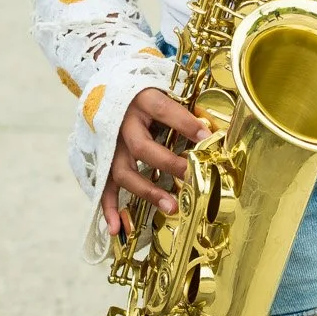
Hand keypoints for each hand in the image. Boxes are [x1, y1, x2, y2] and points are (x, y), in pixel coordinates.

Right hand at [100, 88, 211, 235]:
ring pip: (123, 172)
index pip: (163, 110)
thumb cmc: (140, 90)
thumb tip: (214, 129)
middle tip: (191, 176)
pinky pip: (104, 186)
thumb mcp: (160, 87)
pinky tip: (118, 229)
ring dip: (147, 191)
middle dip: (169, 164)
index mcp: (139, 99)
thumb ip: (183, 107)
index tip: (207, 137)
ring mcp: (109, 145)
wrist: (105, 86)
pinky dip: (109, 209)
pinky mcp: (102, 160)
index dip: (185, 124)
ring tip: (171, 206)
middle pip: (142, 147)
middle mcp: (121, 124)